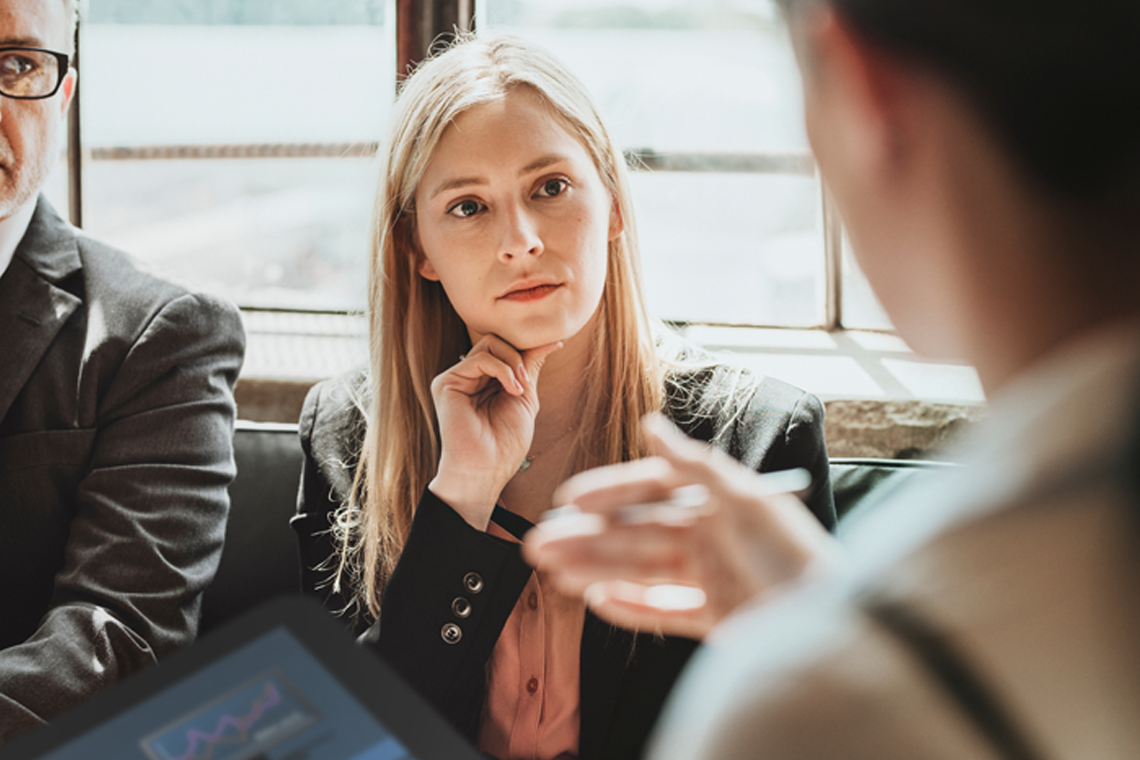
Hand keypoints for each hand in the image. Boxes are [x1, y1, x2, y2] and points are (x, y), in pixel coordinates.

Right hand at [428, 335, 562, 529]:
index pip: (505, 350)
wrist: (487, 469)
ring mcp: (456, 379)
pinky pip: (480, 358)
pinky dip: (503, 370)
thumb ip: (530, 367)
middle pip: (495, 341)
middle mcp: (469, 377)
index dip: (527, 347)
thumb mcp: (525, 398)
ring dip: (513, 362)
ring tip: (520, 389)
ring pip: (489, 344)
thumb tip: (549, 341)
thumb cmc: (506, 443)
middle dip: (519, 355)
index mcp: (484, 382)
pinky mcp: (446, 383)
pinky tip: (512, 389)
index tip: (556, 344)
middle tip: (527, 383)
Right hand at [523, 414, 841, 639]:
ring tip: (555, 572)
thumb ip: (695, 465)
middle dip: (587, 539)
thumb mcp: (748, 499)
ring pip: (641, 572)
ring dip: (596, 570)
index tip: (570, 498)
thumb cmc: (798, 555)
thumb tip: (651, 426)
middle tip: (541, 542)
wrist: (837, 623)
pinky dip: (631, 608)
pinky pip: (664, 611)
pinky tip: (598, 602)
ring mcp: (712, 578)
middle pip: (637, 535)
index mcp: (718, 503)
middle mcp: (711, 537)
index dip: (611, 492)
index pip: (653, 492)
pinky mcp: (716, 618)